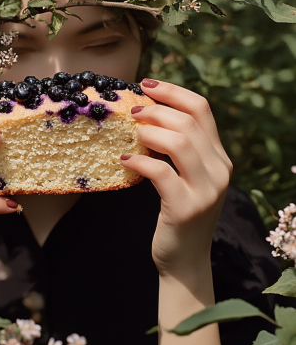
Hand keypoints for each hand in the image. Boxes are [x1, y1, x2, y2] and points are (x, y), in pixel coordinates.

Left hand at [120, 79, 232, 276]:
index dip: (173, 91)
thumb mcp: (186, 178)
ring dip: (150, 131)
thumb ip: (178, 151)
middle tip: (133, 110)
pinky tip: (124, 161)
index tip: (147, 84)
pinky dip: (139, 161)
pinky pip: (160, 173)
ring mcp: (206, 190)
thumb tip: (146, 116)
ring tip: (132, 133)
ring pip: (179, 142)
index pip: (202, 109)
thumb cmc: (178, 213)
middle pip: (189, 121)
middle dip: (156, 109)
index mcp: (220, 157)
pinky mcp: (186, 208)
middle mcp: (220, 170)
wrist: (185, 260)